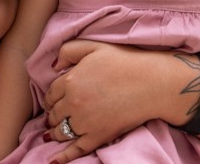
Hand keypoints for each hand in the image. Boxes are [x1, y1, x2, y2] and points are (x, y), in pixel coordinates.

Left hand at [42, 41, 184, 163]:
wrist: (149, 82)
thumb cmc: (123, 61)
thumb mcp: (92, 46)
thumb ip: (68, 51)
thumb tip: (54, 66)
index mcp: (70, 80)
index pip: (51, 93)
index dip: (50, 98)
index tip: (53, 100)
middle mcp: (74, 103)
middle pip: (54, 113)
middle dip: (52, 115)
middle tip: (53, 116)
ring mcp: (85, 122)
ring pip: (61, 131)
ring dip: (54, 133)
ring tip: (53, 133)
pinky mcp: (98, 136)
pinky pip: (76, 150)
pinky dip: (63, 156)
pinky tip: (54, 160)